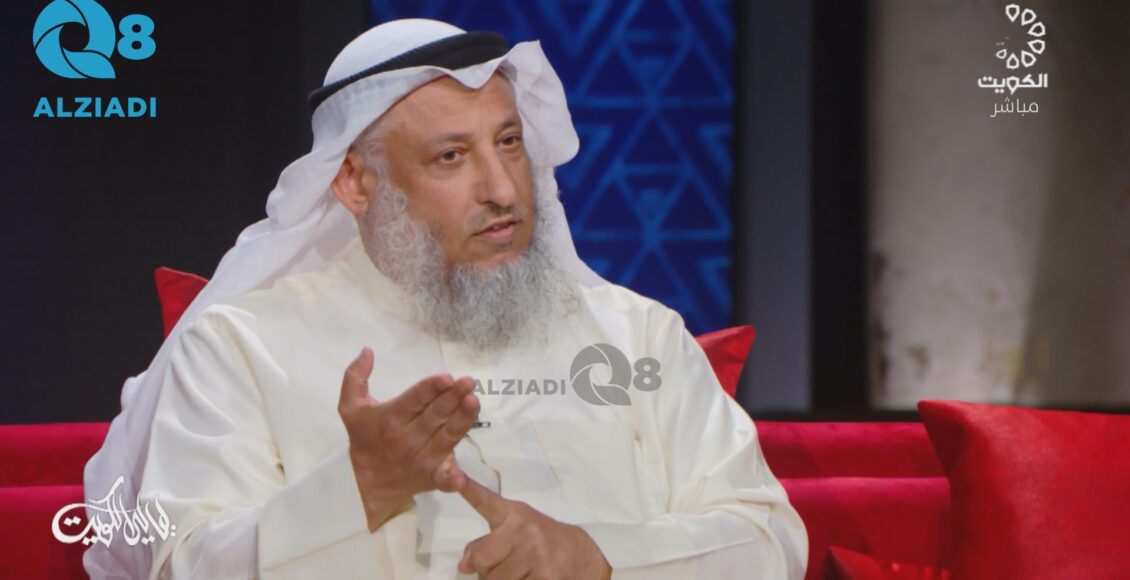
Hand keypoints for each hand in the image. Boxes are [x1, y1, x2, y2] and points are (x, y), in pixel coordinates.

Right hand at [338, 347, 478, 530]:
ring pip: (447, 437)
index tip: (447, 378)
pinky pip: (445, 478)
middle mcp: (407, 439)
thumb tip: (367, 350)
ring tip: (474, 401)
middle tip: (468, 382)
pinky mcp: (432, 477)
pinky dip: (452, 479)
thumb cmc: (364, 438)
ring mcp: (422, 459)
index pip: (415, 400)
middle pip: (435, 416)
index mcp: (390, 419)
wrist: (365, 482)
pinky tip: (460, 478)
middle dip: (453, 398)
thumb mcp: (351, 407)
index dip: (431, 389)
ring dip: (462, 420)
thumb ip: (355, 377)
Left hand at [443, 464, 611, 579]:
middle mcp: (523, 531)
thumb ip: (487, 542)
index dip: (468, 489)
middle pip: (480, 560)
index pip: (486, 501)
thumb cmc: (543, 540)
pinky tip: (528, 577)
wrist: (584, 554)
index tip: (455, 475)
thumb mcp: (517, 530)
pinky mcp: (543, 578)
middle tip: (501, 564)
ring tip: (517, 572)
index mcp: (514, 514)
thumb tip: (464, 565)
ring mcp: (534, 555)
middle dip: (484, 568)